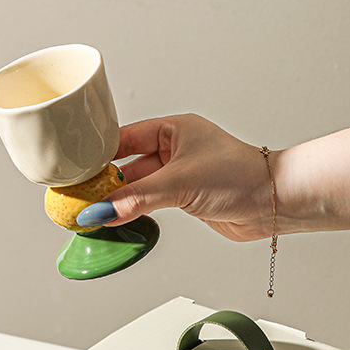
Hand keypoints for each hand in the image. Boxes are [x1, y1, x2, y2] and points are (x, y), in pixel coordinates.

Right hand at [76, 114, 274, 241]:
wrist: (274, 202)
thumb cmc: (241, 177)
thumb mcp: (180, 184)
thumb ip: (136, 199)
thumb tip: (101, 211)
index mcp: (174, 129)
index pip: (124, 138)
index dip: (99, 154)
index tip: (75, 168)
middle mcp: (174, 149)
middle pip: (127, 165)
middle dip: (105, 182)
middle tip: (79, 197)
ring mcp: (178, 175)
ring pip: (136, 187)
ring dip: (118, 200)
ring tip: (93, 213)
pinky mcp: (183, 198)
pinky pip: (148, 203)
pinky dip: (132, 211)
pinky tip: (116, 219)